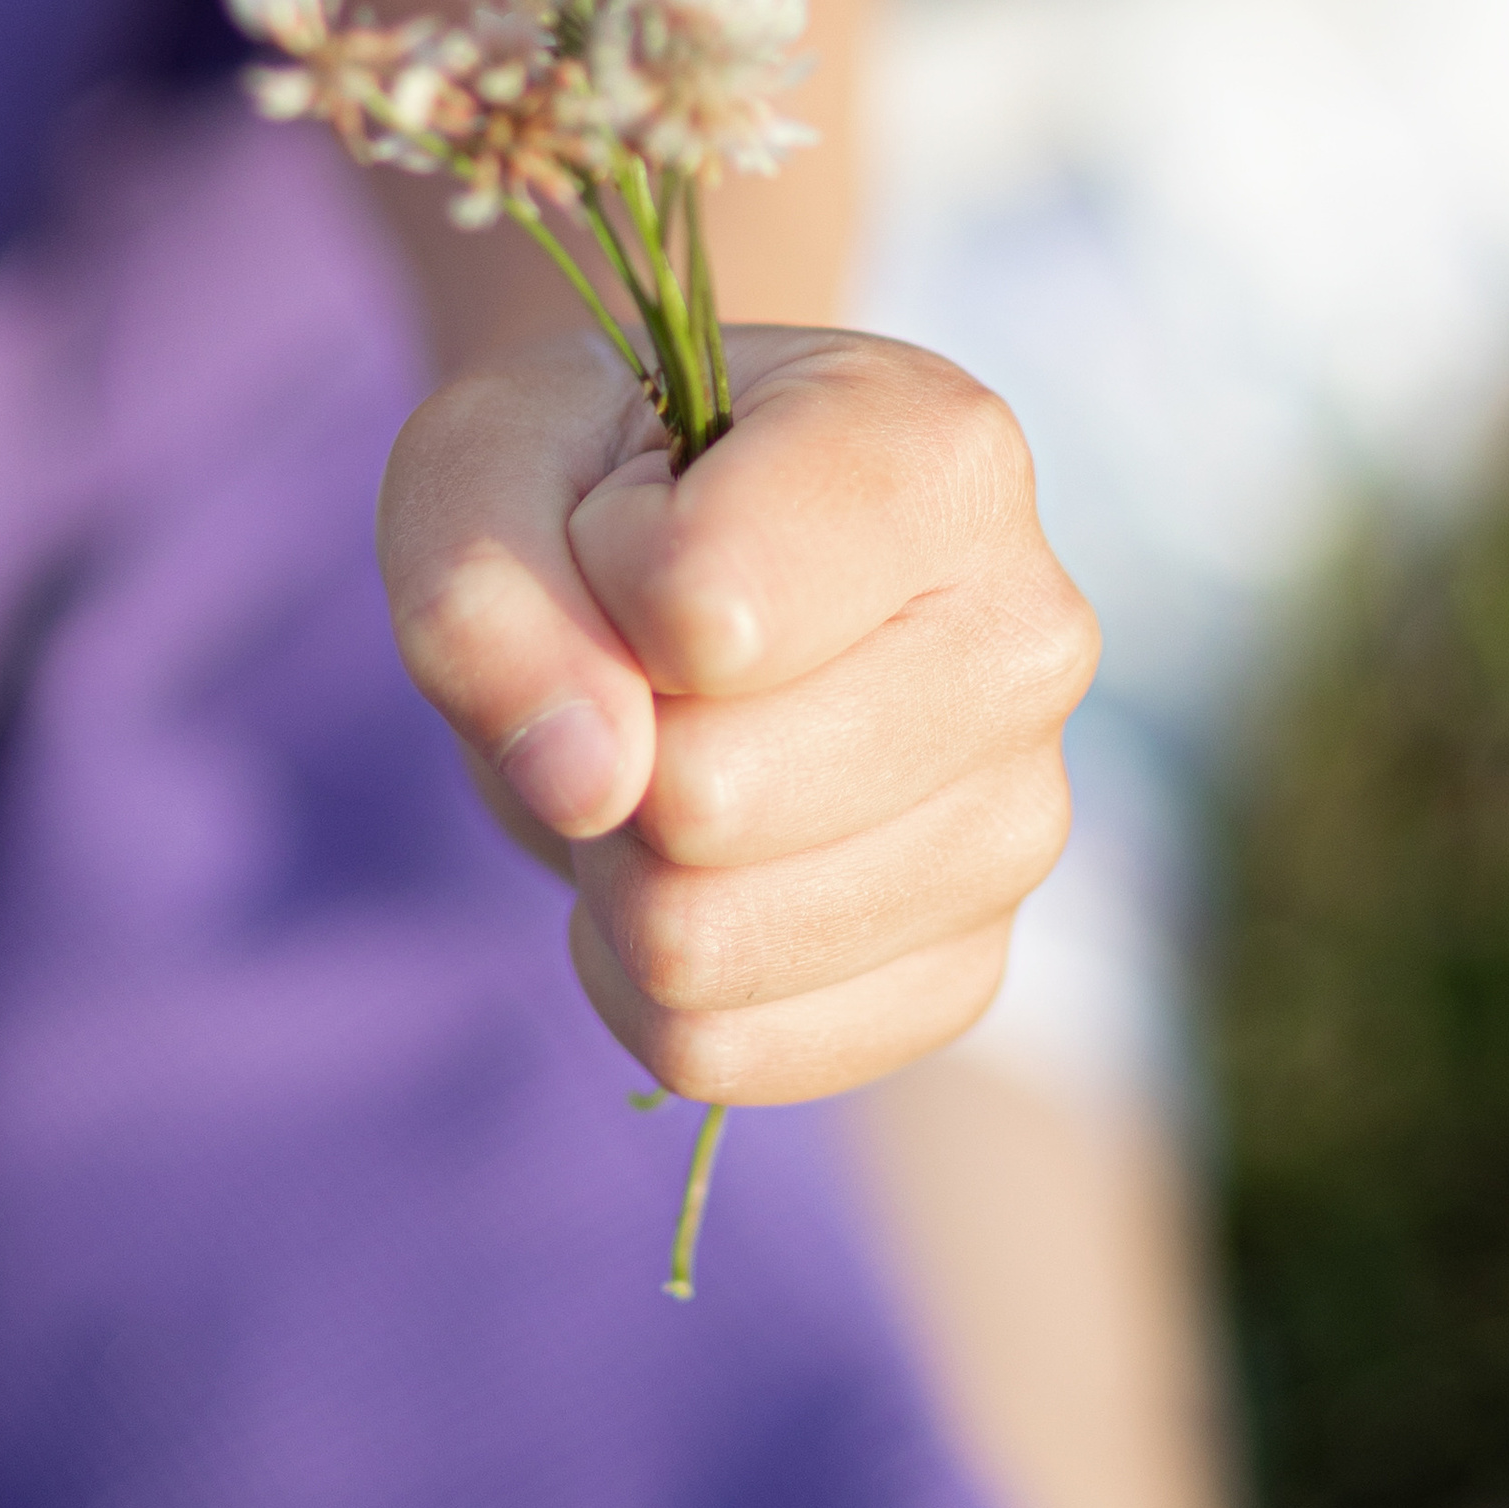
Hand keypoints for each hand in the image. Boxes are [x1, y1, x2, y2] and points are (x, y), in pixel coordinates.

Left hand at [378, 326, 1094, 1101]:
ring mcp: (1020, 819)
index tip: (630, 527)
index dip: (590, 577)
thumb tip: (590, 787)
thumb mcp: (479, 463)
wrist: (674, 568)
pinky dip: (638, 978)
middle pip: (709, 800)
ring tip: (665, 756)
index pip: (700, 607)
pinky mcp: (967, 970)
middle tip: (637, 668)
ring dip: (616, 866)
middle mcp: (1029, 637)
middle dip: (605, 748)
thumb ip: (484, 588)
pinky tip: (688, 865)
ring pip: (706, 945)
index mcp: (943, 456)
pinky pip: (721, 1051)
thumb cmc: (589, 487)